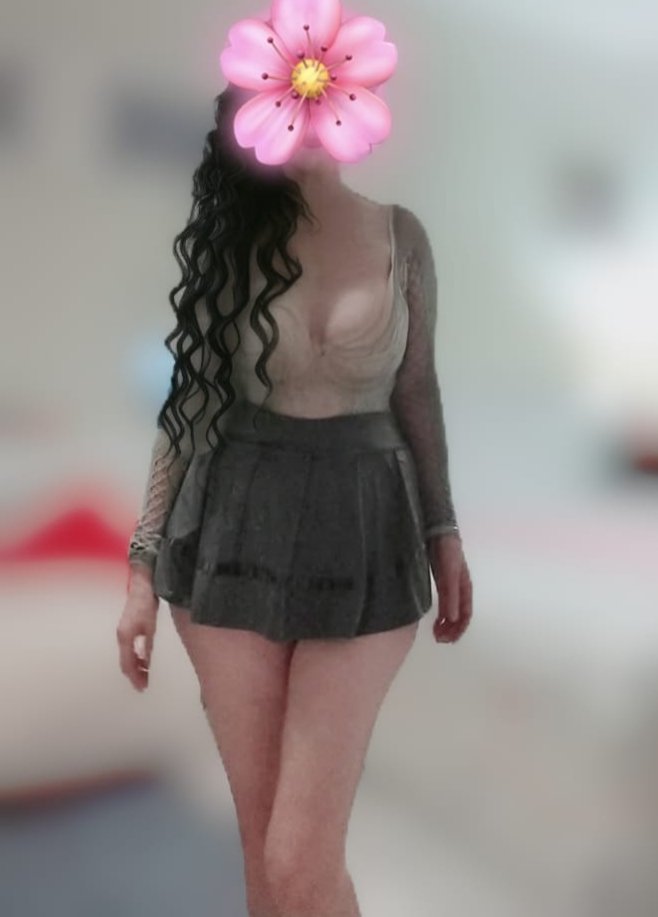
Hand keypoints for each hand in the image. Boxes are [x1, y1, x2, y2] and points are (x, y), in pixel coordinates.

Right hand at [116, 574, 158, 691]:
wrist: (141, 588)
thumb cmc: (145, 605)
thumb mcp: (150, 628)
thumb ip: (147, 646)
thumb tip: (146, 662)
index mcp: (125, 637)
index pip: (127, 664)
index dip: (134, 678)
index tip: (142, 687)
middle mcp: (121, 637)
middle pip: (125, 663)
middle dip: (134, 676)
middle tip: (143, 684)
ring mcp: (122, 634)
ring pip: (126, 657)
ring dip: (135, 667)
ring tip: (145, 675)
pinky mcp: (126, 630)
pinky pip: (128, 649)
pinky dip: (135, 658)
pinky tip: (144, 661)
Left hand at [427, 534, 472, 643]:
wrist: (437, 530)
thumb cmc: (446, 551)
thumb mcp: (449, 574)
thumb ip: (450, 595)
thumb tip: (453, 618)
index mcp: (464, 588)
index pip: (466, 615)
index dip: (458, 629)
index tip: (446, 640)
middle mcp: (459, 588)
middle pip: (460, 615)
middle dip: (452, 629)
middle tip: (438, 639)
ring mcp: (450, 584)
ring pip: (452, 609)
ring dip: (446, 623)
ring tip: (435, 632)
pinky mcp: (441, 580)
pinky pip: (444, 601)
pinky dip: (440, 612)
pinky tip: (433, 617)